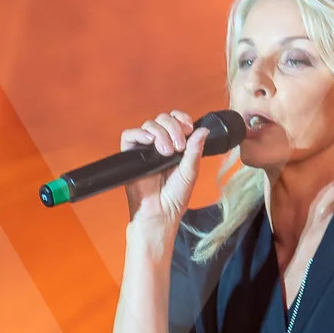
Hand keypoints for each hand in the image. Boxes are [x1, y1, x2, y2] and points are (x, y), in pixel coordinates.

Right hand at [118, 110, 209, 236]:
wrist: (160, 213)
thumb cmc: (175, 197)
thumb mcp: (190, 171)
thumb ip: (195, 150)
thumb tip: (204, 130)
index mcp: (176, 145)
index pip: (176, 120)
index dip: (182, 119)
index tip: (189, 129)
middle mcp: (160, 144)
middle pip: (163, 119)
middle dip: (173, 127)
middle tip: (179, 146)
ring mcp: (145, 148)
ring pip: (149, 125)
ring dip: (161, 133)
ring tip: (167, 152)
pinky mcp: (130, 154)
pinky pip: (129, 135)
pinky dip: (139, 133)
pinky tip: (149, 141)